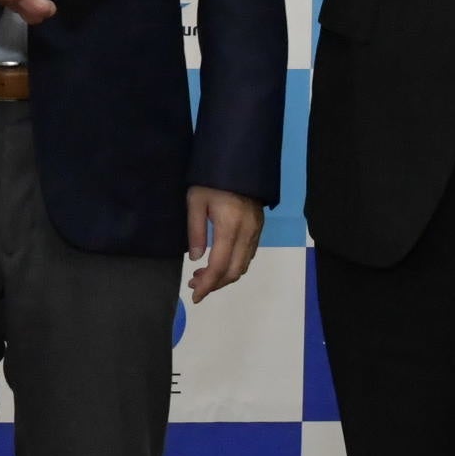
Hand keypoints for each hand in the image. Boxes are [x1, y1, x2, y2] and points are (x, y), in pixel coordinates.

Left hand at [186, 186, 264, 300]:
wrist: (239, 159)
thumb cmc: (211, 179)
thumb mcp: (195, 201)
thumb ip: (195, 232)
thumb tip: (196, 259)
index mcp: (230, 227)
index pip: (220, 266)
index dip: (207, 285)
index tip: (195, 296)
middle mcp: (247, 233)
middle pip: (234, 271)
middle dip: (215, 284)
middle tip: (195, 284)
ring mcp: (256, 231)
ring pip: (243, 265)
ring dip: (224, 276)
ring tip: (203, 274)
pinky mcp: (259, 227)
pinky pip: (248, 254)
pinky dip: (234, 265)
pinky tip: (219, 261)